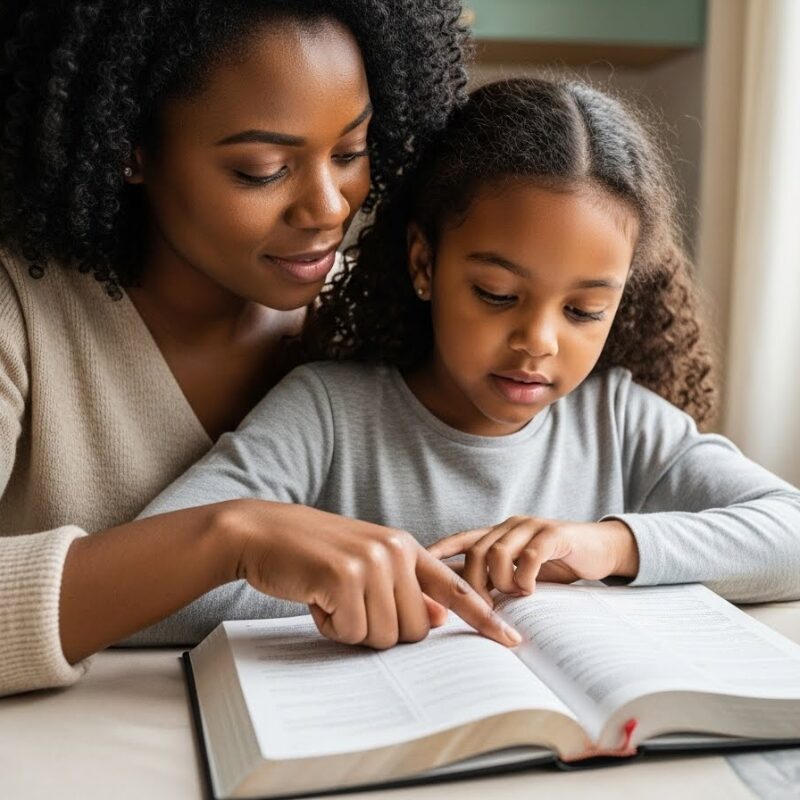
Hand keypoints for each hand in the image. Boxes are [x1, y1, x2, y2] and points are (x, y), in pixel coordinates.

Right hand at [220, 500, 521, 649]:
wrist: (263, 532)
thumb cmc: (314, 553)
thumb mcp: (366, 563)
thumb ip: (405, 588)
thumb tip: (440, 620)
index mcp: (405, 547)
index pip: (454, 588)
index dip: (483, 617)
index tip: (511, 642)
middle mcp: (395, 551)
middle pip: (415, 631)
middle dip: (382, 631)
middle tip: (351, 605)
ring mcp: (372, 562)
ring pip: (383, 637)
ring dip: (353, 629)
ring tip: (331, 596)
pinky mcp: (345, 577)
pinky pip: (352, 633)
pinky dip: (330, 626)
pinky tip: (316, 598)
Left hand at [428, 517, 638, 604]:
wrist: (601, 549)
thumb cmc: (557, 565)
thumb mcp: (521, 573)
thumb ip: (495, 581)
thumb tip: (464, 606)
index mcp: (497, 534)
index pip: (460, 540)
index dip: (438, 552)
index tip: (414, 569)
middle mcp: (509, 526)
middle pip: (474, 551)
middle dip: (472, 583)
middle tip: (480, 608)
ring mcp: (531, 527)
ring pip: (497, 552)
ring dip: (499, 581)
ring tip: (512, 596)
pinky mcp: (554, 534)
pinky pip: (529, 555)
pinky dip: (523, 577)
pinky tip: (528, 590)